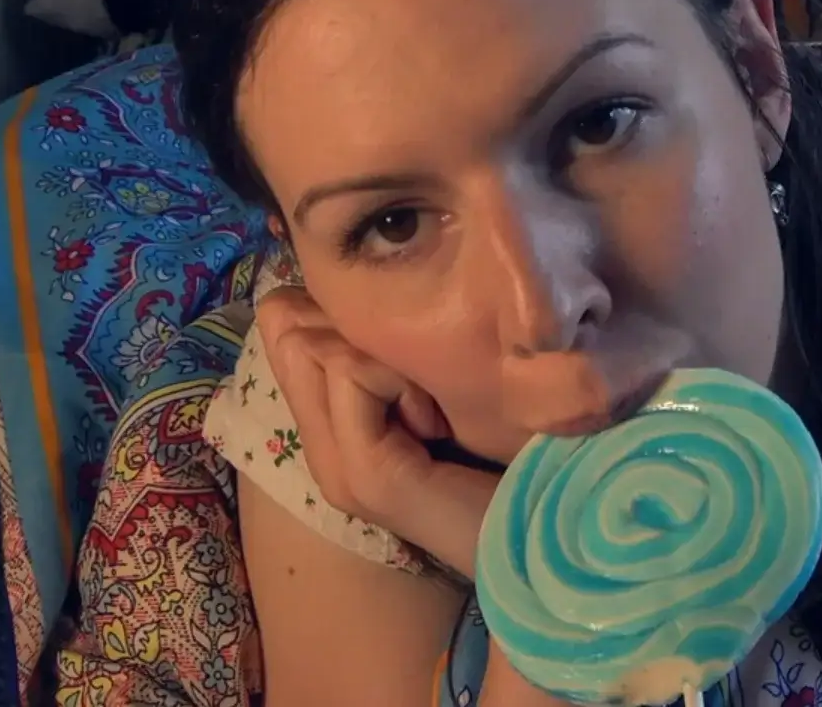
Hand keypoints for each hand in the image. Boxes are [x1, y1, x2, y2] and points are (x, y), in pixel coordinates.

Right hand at [257, 286, 498, 577]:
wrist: (539, 535)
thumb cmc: (506, 456)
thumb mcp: (439, 387)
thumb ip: (396, 353)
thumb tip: (359, 287)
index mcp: (333, 430)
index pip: (282, 324)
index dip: (335, 309)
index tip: (404, 352)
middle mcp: (321, 450)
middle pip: (286, 327)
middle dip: (356, 327)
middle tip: (418, 381)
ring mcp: (337, 467)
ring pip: (314, 345)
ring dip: (384, 355)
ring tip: (432, 410)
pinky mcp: (366, 475)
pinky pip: (353, 375)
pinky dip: (400, 379)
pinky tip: (437, 424)